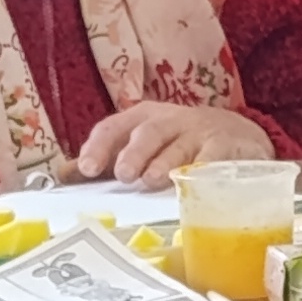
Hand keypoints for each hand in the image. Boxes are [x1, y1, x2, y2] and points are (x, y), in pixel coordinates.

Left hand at [73, 101, 274, 181]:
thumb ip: (107, 160)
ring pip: (180, 145)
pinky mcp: (227, 147)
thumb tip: (63, 173)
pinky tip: (194, 181)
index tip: (87, 169)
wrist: (239, 136)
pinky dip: (204, 168)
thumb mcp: (142, 145)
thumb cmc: (180, 143)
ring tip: (152, 180)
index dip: (100, 146)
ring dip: (166, 162)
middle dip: (134, 152)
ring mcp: (200, 133)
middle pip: (148, 132)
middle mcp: (170, 120)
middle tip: (124, 174)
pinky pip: (215, 156)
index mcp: (143, 119)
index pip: (115, 126)